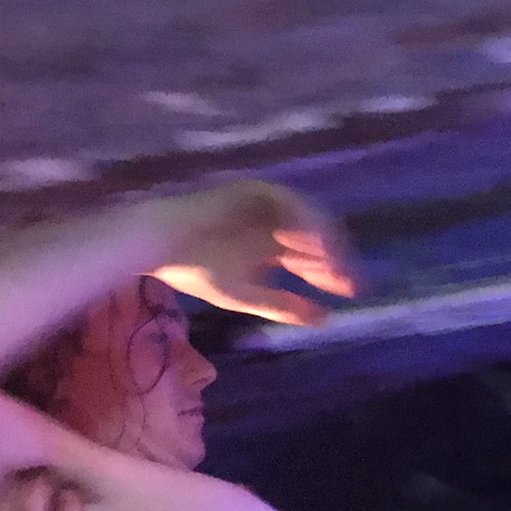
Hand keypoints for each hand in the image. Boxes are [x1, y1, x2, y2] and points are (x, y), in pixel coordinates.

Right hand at [153, 180, 355, 326]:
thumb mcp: (246, 295)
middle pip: (316, 239)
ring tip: (333, 266)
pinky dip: (302, 220)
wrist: (158, 245)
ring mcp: (265, 206)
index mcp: (270, 248)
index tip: (349, 293)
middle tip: (351, 280)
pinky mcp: (253, 190)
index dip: (331, 276)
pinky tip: (310, 243)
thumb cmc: (193, 270)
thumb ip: (283, 306)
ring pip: (307, 218)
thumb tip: (324, 319)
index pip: (311, 260)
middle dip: (336, 259)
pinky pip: (287, 201)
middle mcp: (273, 225)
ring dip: (323, 241)